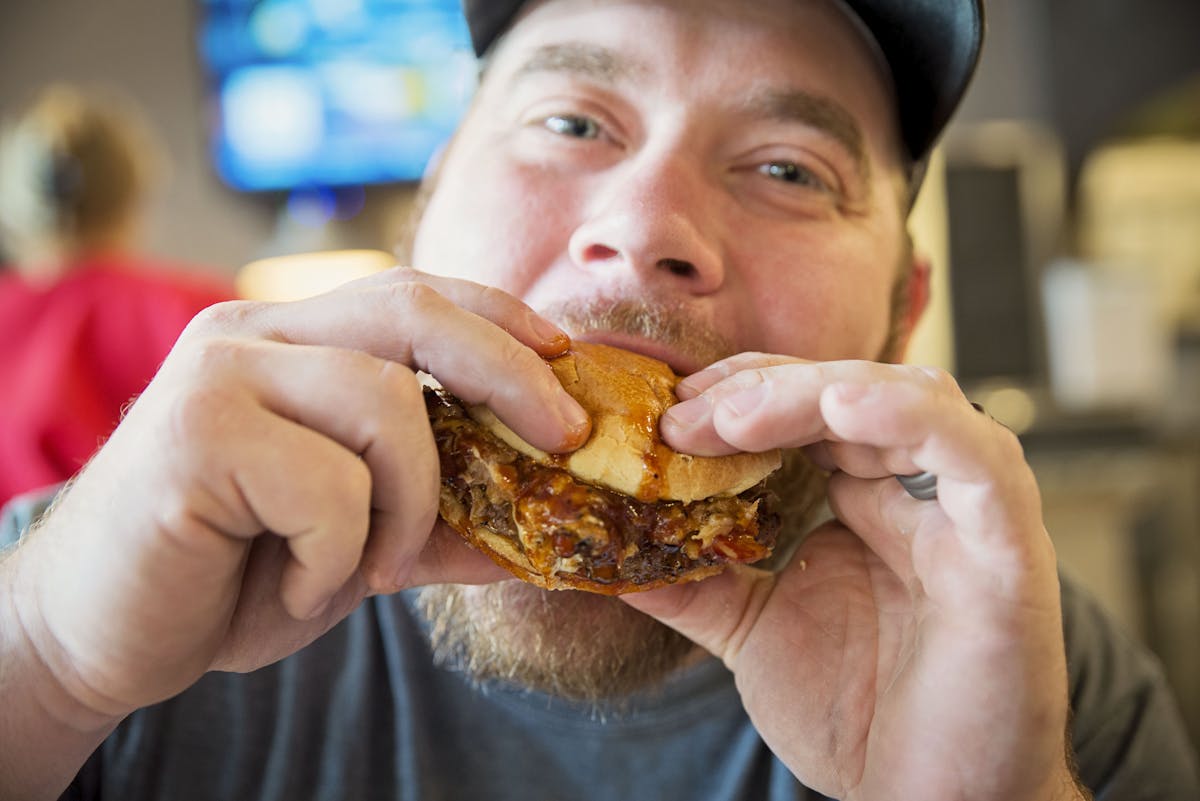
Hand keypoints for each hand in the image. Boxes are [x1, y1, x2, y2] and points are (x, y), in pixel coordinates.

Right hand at [4, 266, 589, 723]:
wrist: (99, 635)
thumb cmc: (234, 574)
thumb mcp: (360, 543)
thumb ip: (442, 521)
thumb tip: (544, 530)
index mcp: (290, 340)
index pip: (416, 293)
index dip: (499, 318)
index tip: (565, 360)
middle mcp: (252, 334)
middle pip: (413, 310)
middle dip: (510, 372)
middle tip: (563, 437)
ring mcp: (218, 373)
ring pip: (385, 400)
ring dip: (409, 502)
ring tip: (371, 565)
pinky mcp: (191, 432)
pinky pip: (328, 482)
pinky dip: (339, 552)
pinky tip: (301, 585)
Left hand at [622, 355, 1083, 800]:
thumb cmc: (858, 716)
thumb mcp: (751, 630)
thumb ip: (694, 580)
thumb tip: (613, 549)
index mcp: (867, 499)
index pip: (808, 406)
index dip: (740, 392)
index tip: (668, 411)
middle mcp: (919, 491)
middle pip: (848, 389)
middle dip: (760, 387)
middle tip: (684, 412)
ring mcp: (967, 513)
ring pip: (907, 400)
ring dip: (815, 391)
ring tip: (734, 414)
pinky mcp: (1009, 547)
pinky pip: (977, 457)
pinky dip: (910, 418)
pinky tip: (842, 408)